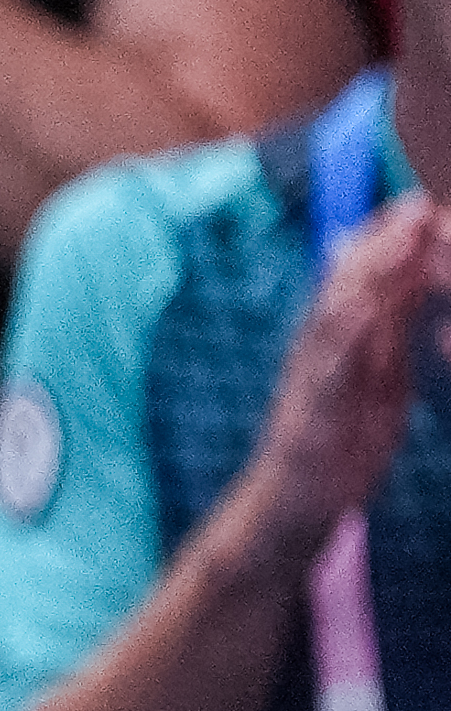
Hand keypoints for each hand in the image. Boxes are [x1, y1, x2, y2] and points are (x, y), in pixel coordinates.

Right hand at [223, 192, 450, 572]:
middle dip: (382, 242)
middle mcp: (317, 349)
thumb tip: (404, 291)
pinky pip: (330, 362)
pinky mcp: (312, 408)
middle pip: (346, 283)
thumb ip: (386, 337)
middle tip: (415, 205)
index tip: (418, 207)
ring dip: (370, 271)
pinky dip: (350, 328)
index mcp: (334, 343)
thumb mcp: (375, 383)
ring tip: (400, 239)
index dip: (386, 241)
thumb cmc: (337, 447)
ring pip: (336, 311)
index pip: (358, 280)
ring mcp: (311, 376)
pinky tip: (371, 303)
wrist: (292, 505)